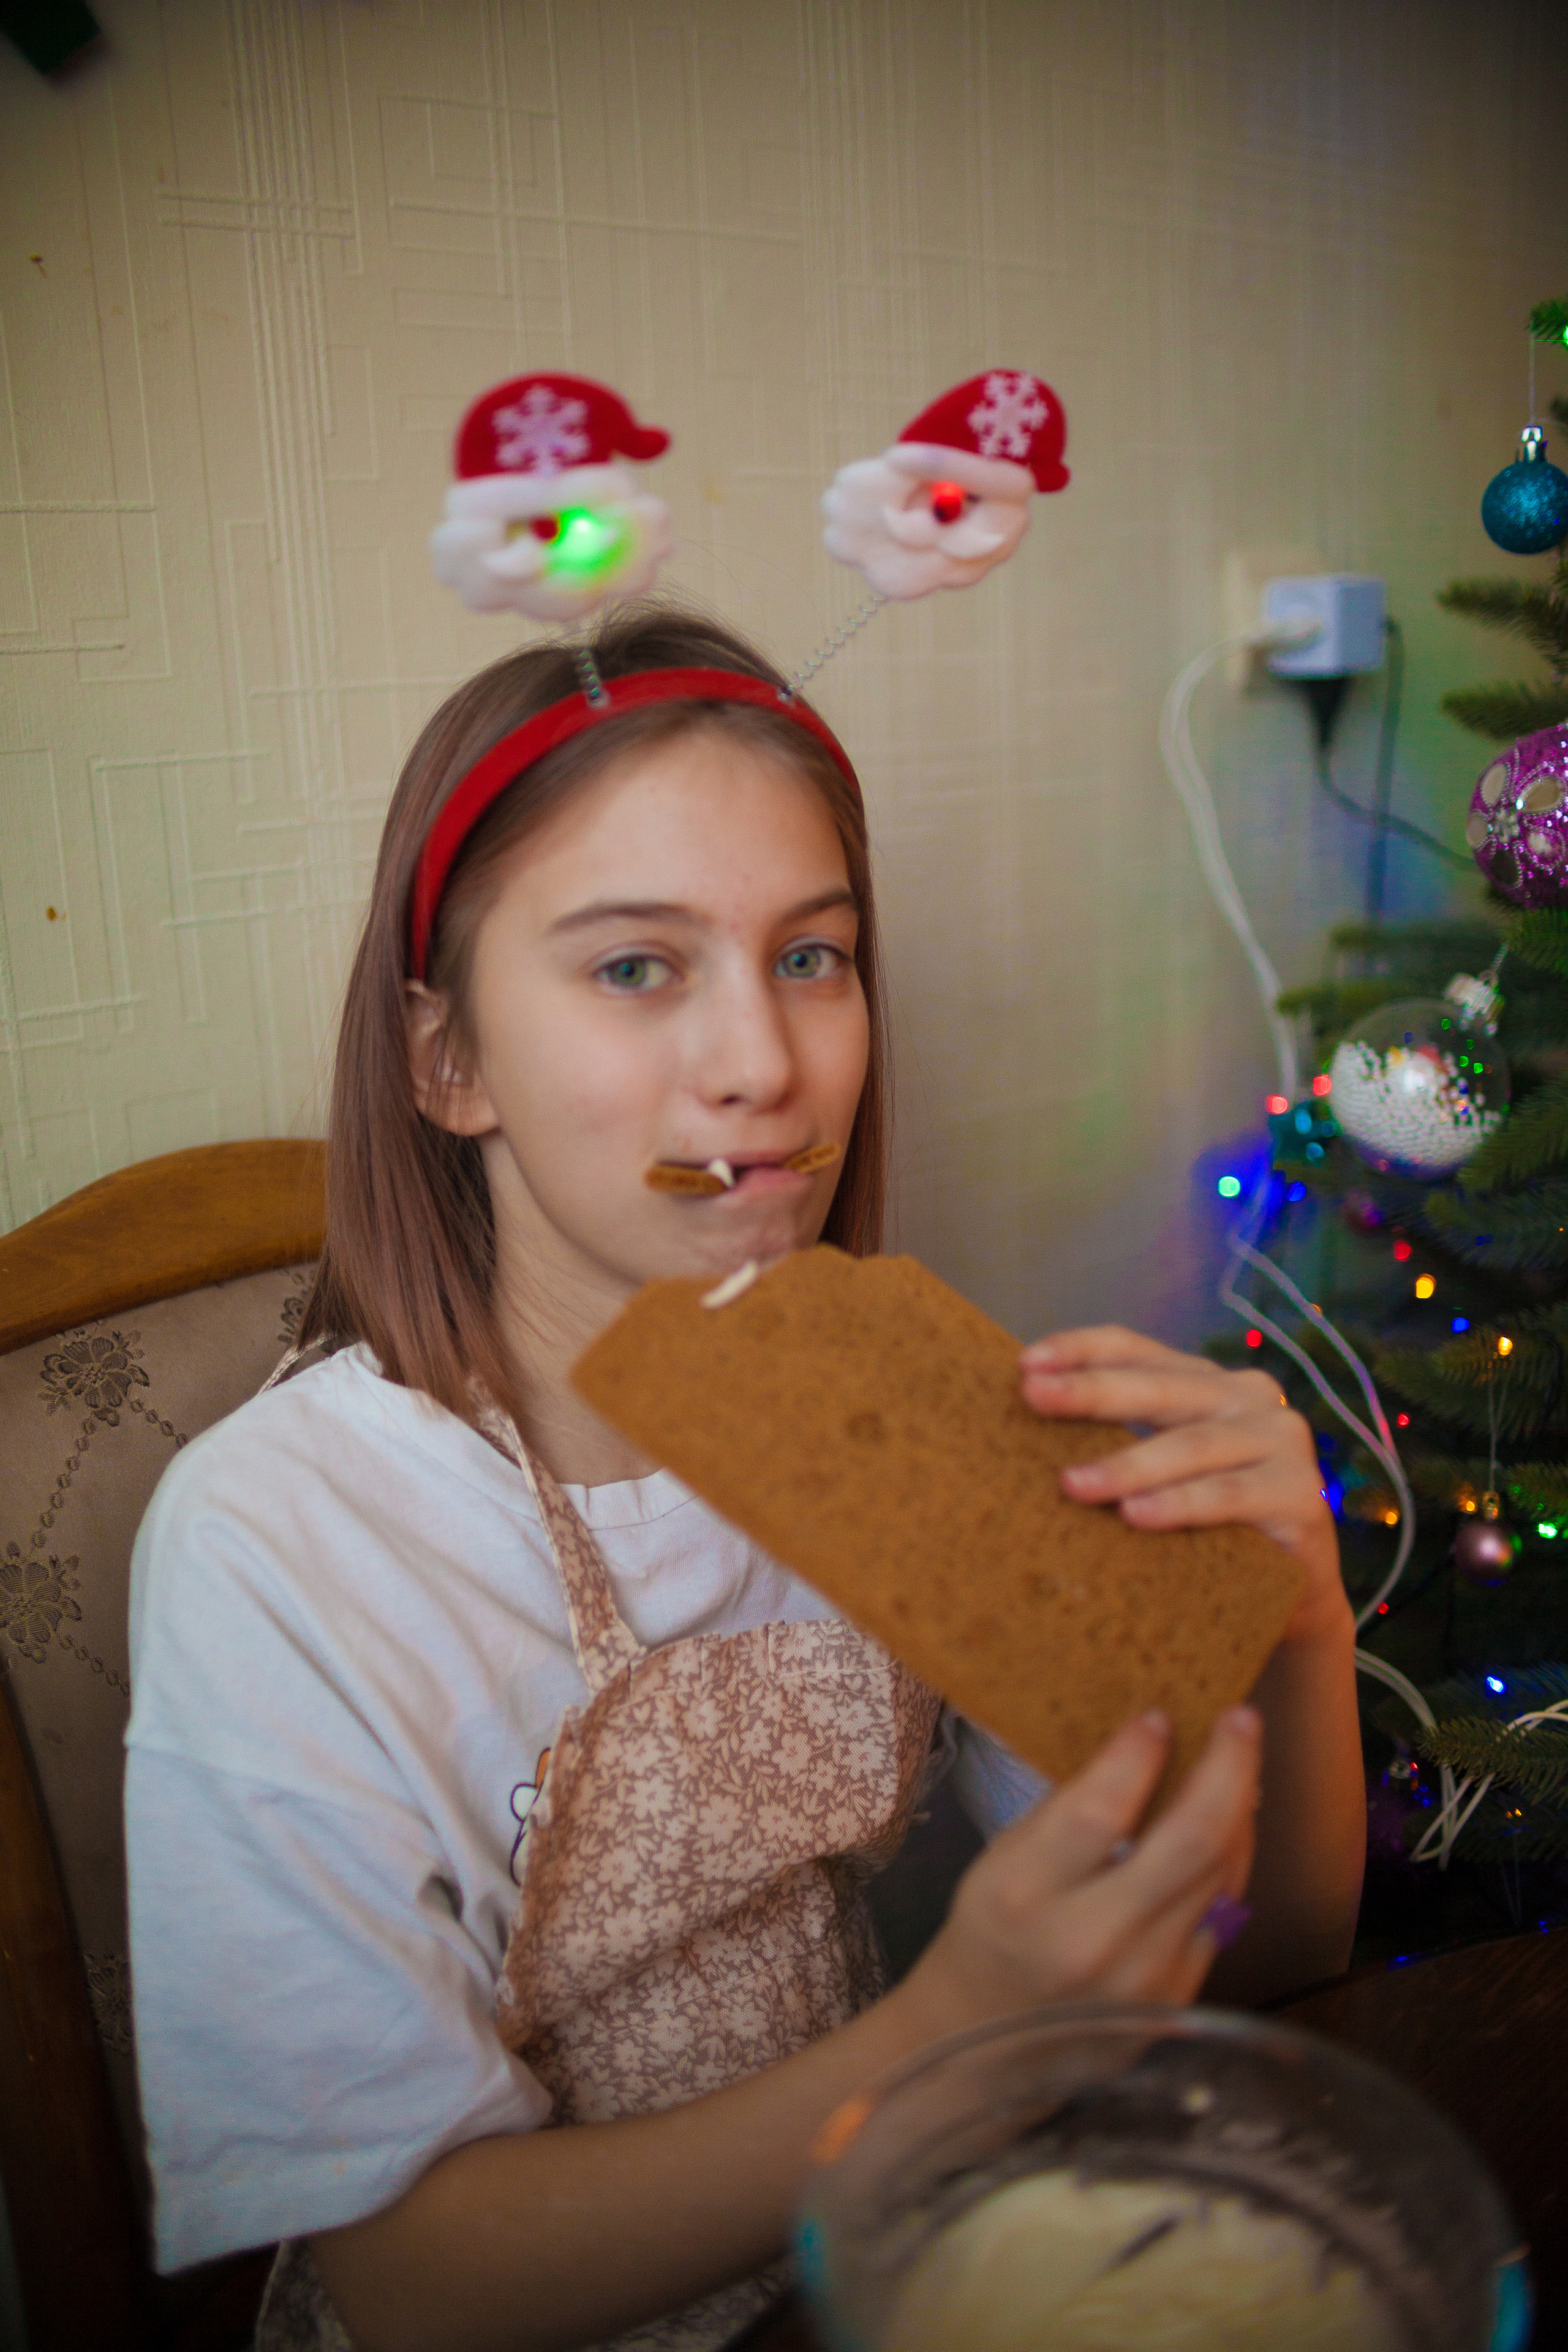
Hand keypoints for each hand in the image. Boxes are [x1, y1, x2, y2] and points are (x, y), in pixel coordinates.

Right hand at [904, 1709, 1259, 2030]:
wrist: (991, 2043)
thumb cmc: (994, 1928)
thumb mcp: (1006, 1858)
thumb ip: (1073, 1809)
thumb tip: (1150, 1741)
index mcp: (1025, 1897)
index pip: (1099, 1814)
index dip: (1137, 1756)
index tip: (1158, 1714)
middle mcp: (1092, 1942)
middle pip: (1188, 1844)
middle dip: (1228, 1769)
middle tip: (1241, 1718)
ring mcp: (1146, 1980)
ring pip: (1219, 1874)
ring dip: (1239, 1809)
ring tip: (1239, 1758)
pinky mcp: (1180, 2000)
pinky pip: (1222, 1912)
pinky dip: (1230, 1858)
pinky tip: (1228, 1823)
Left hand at [1019, 1325, 1347, 1647]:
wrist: (1292, 1596)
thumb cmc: (1206, 1528)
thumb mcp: (1161, 1473)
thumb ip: (1117, 1440)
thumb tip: (1026, 1418)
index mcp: (1207, 1381)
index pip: (1137, 1350)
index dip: (1081, 1349)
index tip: (1024, 1363)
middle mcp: (1249, 1396)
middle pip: (1159, 1388)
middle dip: (1091, 1392)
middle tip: (1034, 1397)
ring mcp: (1281, 1440)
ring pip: (1191, 1446)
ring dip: (1127, 1464)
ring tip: (1072, 1484)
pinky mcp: (1299, 1494)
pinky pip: (1226, 1496)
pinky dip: (1177, 1504)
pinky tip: (1135, 1515)